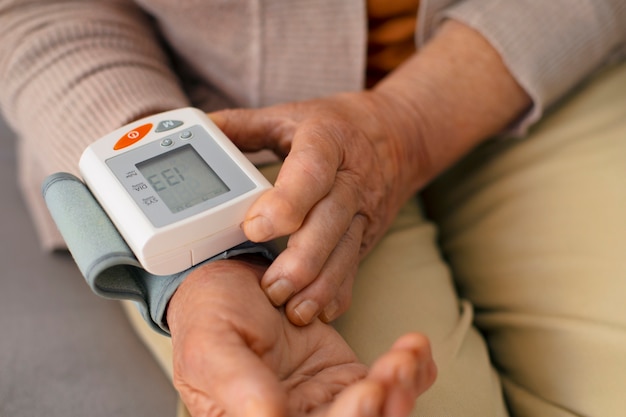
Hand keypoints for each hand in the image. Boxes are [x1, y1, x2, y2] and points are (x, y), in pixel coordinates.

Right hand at [167, 257, 435, 416]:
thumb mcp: (211, 347)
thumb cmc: (208, 316)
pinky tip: (415, 349)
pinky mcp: (345, 375)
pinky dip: (413, 371)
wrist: (228, 281)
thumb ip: (239, 386)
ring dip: (402, 388)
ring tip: (406, 353)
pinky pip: (387, 383)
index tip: (367, 394)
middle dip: (385, 407)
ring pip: (379, 411)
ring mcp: (327, 401)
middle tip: (394, 371)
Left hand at [210, 21, 530, 326]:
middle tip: (271, 287)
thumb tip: (201, 131)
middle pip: (330, 222)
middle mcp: (349, 180)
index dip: (287, 201)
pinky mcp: (365, 235)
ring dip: (319, 285)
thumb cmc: (336, 128)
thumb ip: (243, 125)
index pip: (311, 172)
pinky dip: (339, 292)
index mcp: (327, 142)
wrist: (395, 137)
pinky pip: (355, 267)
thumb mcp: (290, 116)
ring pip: (345, 253)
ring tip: (291, 310)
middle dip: (302, 259)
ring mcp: (361, 211)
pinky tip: (320, 312)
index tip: (255, 226)